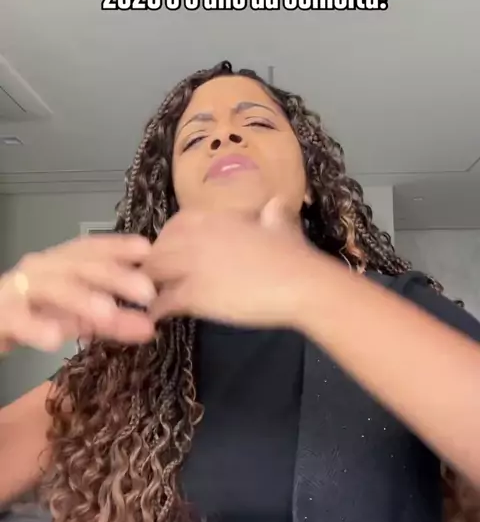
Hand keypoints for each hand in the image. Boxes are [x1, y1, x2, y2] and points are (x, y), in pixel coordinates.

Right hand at [0, 234, 156, 351]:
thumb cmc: (34, 316)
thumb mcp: (78, 319)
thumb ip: (114, 322)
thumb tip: (151, 328)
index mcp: (59, 264)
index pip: (90, 249)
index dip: (117, 246)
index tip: (146, 250)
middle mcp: (40, 270)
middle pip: (78, 265)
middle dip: (113, 276)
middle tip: (146, 292)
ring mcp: (18, 291)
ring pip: (51, 287)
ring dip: (81, 298)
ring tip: (109, 312)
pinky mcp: (1, 316)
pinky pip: (18, 319)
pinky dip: (35, 327)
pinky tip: (54, 338)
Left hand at [143, 200, 319, 328]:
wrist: (299, 283)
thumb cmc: (294, 255)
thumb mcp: (281, 224)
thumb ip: (272, 213)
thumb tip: (275, 204)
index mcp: (215, 218)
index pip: (175, 225)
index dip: (169, 241)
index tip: (171, 254)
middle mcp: (197, 237)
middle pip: (158, 248)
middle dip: (152, 263)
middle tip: (153, 281)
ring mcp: (192, 264)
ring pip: (153, 271)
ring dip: (148, 285)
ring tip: (147, 300)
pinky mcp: (193, 293)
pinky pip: (163, 300)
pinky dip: (156, 309)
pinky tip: (156, 318)